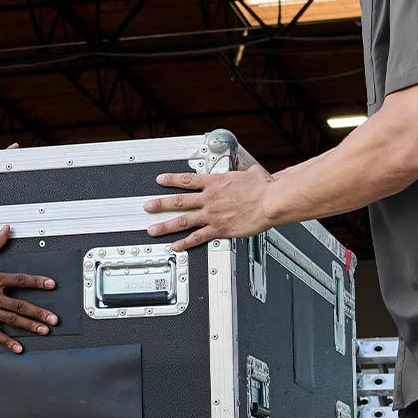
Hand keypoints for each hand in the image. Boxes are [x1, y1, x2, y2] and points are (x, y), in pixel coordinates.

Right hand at [0, 225, 58, 352]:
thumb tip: (5, 231)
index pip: (21, 280)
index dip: (38, 282)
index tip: (51, 285)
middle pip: (21, 305)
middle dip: (40, 312)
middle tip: (53, 319)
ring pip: (12, 319)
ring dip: (30, 325)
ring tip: (44, 331)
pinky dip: (7, 341)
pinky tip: (17, 347)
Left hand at [144, 167, 273, 250]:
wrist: (270, 201)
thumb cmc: (264, 188)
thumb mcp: (252, 173)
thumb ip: (246, 173)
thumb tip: (251, 171)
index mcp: (215, 183)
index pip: (187, 180)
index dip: (171, 180)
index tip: (160, 180)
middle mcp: (209, 199)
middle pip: (178, 201)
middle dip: (160, 204)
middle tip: (147, 207)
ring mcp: (212, 215)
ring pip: (182, 220)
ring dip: (165, 226)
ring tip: (152, 230)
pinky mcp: (219, 229)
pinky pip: (197, 238)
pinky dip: (185, 243)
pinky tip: (175, 246)